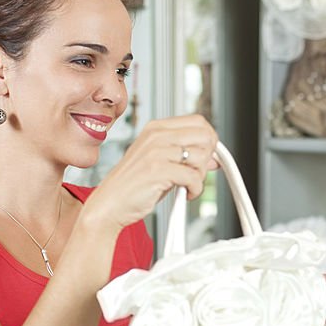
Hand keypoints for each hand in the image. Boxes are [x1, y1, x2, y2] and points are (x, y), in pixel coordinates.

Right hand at [84, 114, 217, 230]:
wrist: (110, 204)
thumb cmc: (135, 185)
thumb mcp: (163, 164)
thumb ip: (187, 157)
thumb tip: (215, 158)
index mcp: (157, 128)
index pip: (199, 121)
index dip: (209, 140)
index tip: (206, 157)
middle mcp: (156, 135)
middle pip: (205, 136)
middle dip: (208, 157)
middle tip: (197, 172)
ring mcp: (156, 151)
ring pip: (201, 157)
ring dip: (200, 177)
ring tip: (187, 186)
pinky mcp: (158, 170)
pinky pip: (194, 177)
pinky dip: (195, 190)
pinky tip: (185, 194)